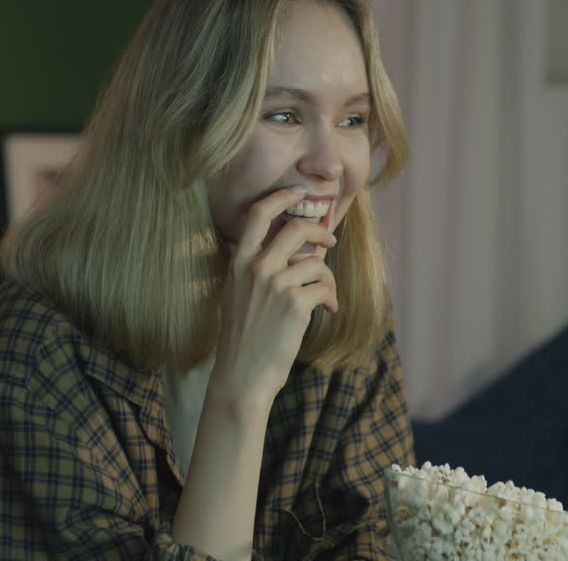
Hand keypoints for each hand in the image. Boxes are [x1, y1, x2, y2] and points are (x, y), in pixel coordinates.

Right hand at [210, 186, 338, 407]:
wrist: (242, 375)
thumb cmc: (243, 337)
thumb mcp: (236, 293)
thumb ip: (253, 266)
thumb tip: (285, 245)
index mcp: (239, 262)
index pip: (258, 214)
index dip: (281, 197)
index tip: (299, 192)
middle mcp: (255, 268)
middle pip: (297, 228)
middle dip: (320, 231)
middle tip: (330, 240)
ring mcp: (275, 285)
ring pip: (316, 262)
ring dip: (327, 278)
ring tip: (324, 296)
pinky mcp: (295, 304)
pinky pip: (325, 287)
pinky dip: (331, 298)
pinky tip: (327, 311)